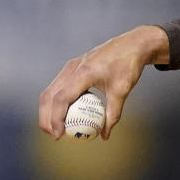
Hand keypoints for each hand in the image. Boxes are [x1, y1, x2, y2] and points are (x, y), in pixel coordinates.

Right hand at [38, 25, 168, 139]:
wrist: (133, 44)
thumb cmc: (128, 65)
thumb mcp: (122, 91)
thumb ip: (113, 114)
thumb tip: (104, 135)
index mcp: (83, 73)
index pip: (61, 99)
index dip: (56, 119)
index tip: (60, 135)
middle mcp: (72, 68)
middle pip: (48, 96)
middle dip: (46, 118)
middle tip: (54, 136)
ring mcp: (70, 66)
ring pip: (50, 90)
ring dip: (48, 110)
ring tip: (55, 128)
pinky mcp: (73, 66)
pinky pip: (58, 86)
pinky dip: (56, 101)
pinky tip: (65, 113)